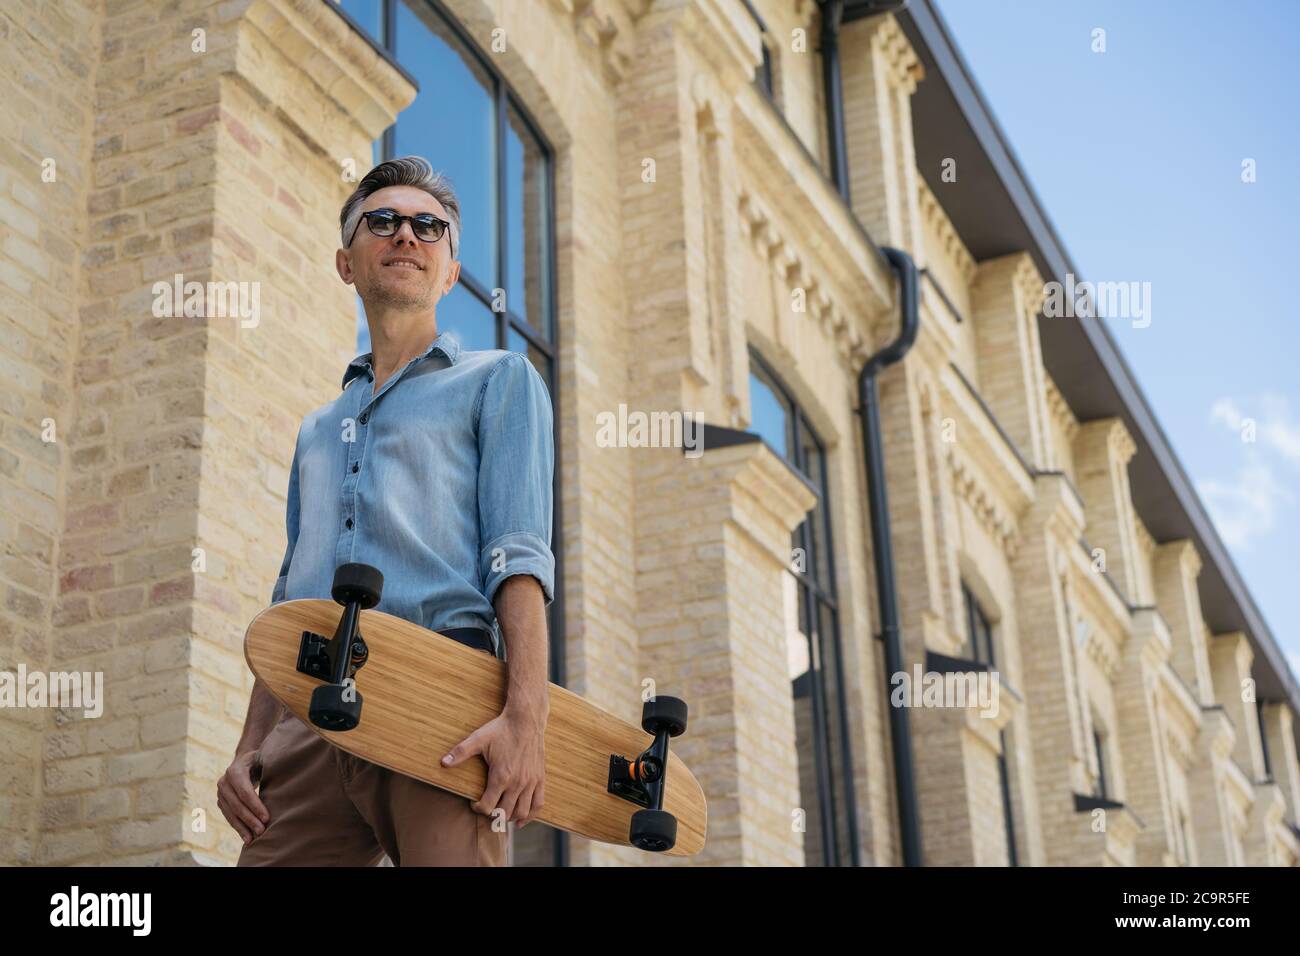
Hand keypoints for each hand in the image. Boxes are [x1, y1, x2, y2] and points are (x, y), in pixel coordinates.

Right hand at [217, 750, 270, 843]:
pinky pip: (228, 817)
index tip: (267, 818)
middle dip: (250, 819)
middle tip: (262, 831)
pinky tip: (246, 838)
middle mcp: (224, 782)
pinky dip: (237, 828)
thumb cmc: (259, 760)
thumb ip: (270, 763)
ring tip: (253, 840)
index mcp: (235, 771)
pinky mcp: (221, 802)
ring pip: (230, 813)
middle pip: (237, 805)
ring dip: (242, 827)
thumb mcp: (264, 757)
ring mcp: (220, 793)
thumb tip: (282, 768)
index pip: (245, 792)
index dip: (255, 806)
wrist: (244, 761)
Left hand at [441, 710, 545, 827]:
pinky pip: (538, 803)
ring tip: (501, 816)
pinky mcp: (540, 778)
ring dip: (510, 818)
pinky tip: (522, 819)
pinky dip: (531, 815)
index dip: (477, 808)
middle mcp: (517, 783)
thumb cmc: (501, 729)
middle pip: (504, 813)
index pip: (487, 806)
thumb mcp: (478, 739)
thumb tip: (443, 762)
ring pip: (522, 812)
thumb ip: (460, 752)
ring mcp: (530, 782)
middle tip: (486, 810)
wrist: (526, 719)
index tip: (473, 804)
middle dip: (492, 815)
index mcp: (501, 777)